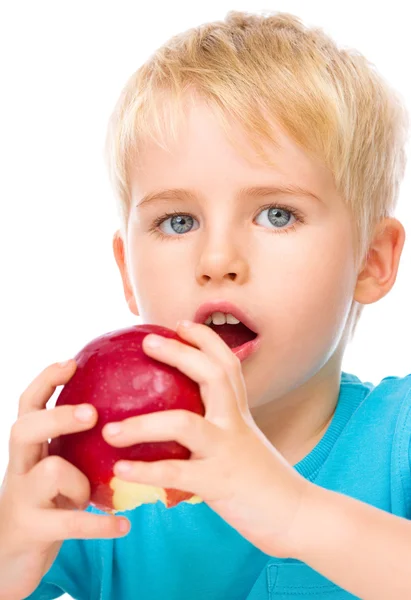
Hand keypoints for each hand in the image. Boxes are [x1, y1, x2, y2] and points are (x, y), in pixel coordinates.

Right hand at [0, 361, 129, 598]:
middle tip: (91, 414)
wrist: (9, 560)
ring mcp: (22, 498)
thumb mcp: (57, 470)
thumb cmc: (45, 505)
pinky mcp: (32, 529)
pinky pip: (69, 522)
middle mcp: (20, 467)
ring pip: (50, 471)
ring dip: (81, 483)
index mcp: (29, 448)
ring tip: (95, 496)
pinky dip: (99, 524)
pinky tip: (124, 526)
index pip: (28, 404)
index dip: (46, 381)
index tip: (71, 362)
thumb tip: (128, 417)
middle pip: (24, 427)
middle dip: (58, 416)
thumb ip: (78, 447)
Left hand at [102, 321, 310, 557]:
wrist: (295, 516)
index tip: (181, 323)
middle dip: (180, 354)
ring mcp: (228, 450)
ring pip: (184, 424)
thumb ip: (216, 428)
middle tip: (148, 342)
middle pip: (212, 376)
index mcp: (239, 413)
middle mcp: (235, 424)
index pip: (227, 364)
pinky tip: (119, 470)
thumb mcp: (241, 443)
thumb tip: (173, 422)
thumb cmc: (261, 480)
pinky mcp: (219, 482)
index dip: (205, 340)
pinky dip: (145, 470)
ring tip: (109, 429)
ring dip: (142, 424)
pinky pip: (176, 473)